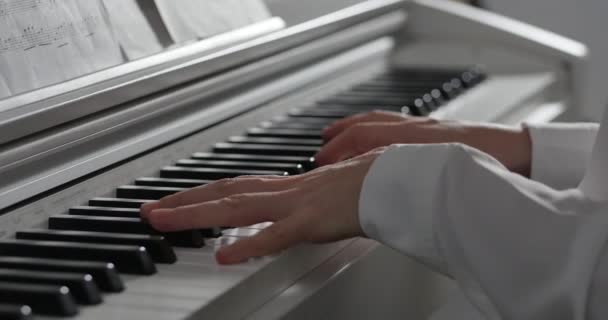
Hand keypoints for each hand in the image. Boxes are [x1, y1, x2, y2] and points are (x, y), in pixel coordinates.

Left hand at [140, 148, 384, 264]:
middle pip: (224, 193)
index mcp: (291, 187)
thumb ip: (312, 201)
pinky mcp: (315, 221)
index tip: (176, 200)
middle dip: (183, 201)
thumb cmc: (377, 182)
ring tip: (162, 221)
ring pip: (237, 207)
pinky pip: (277, 234)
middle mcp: (287, 191)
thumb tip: (299, 207)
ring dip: (196, 213)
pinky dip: (249, 244)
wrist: (402, 179)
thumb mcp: (335, 192)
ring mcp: (298, 204)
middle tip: (149, 210)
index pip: (236, 187)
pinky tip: (223, 256)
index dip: (203, 193)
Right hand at [316, 111, 531, 175]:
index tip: (321, 164)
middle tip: (319, 152)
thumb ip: (412, 190)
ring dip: (352, 128)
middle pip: (366, 127)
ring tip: (333, 136)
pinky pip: (394, 121)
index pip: (365, 139)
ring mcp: (424, 127)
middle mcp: (415, 130)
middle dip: (339, 139)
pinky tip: (372, 136)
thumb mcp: (444, 181)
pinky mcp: (433, 129)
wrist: (520, 153)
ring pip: (378, 121)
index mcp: (414, 140)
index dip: (340, 152)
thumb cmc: (489, 165)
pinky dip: (374, 125)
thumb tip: (383, 207)